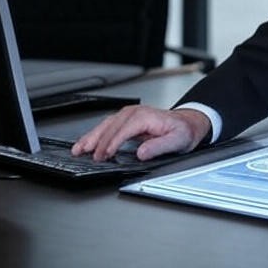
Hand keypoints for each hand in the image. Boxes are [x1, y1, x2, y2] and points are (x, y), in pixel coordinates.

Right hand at [71, 105, 210, 161]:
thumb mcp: (177, 141)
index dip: (112, 143)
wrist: (189, 123)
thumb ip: (159, 147)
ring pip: (106, 125)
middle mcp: (136, 113)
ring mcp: (130, 115)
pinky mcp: (127, 120)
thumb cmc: (183, 131)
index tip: (103, 155)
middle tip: (85, 155)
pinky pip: (108, 126)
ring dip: (91, 136)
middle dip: (96, 141)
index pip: (124, 130)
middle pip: (111, 126)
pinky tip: (87, 143)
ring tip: (78, 149)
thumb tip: (141, 153)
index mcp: (146, 117)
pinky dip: (96, 134)